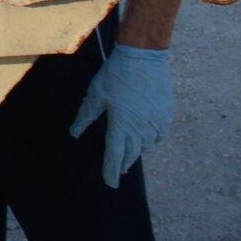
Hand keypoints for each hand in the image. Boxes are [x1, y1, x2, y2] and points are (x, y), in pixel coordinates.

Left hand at [69, 45, 173, 187]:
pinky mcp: (166, 114)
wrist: (143, 56)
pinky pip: (158, 134)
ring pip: (145, 145)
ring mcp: (156, 122)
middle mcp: (140, 128)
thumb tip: (74, 133)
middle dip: (123, 162)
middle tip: (118, 170)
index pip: (115, 156)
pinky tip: (144, 137)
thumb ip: (85, 117)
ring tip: (129, 151)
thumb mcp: (95, 95)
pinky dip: (150, 138)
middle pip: (131, 154)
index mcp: (121, 125)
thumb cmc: (116, 75)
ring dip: (136, 150)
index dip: (110, 171)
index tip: (109, 183)